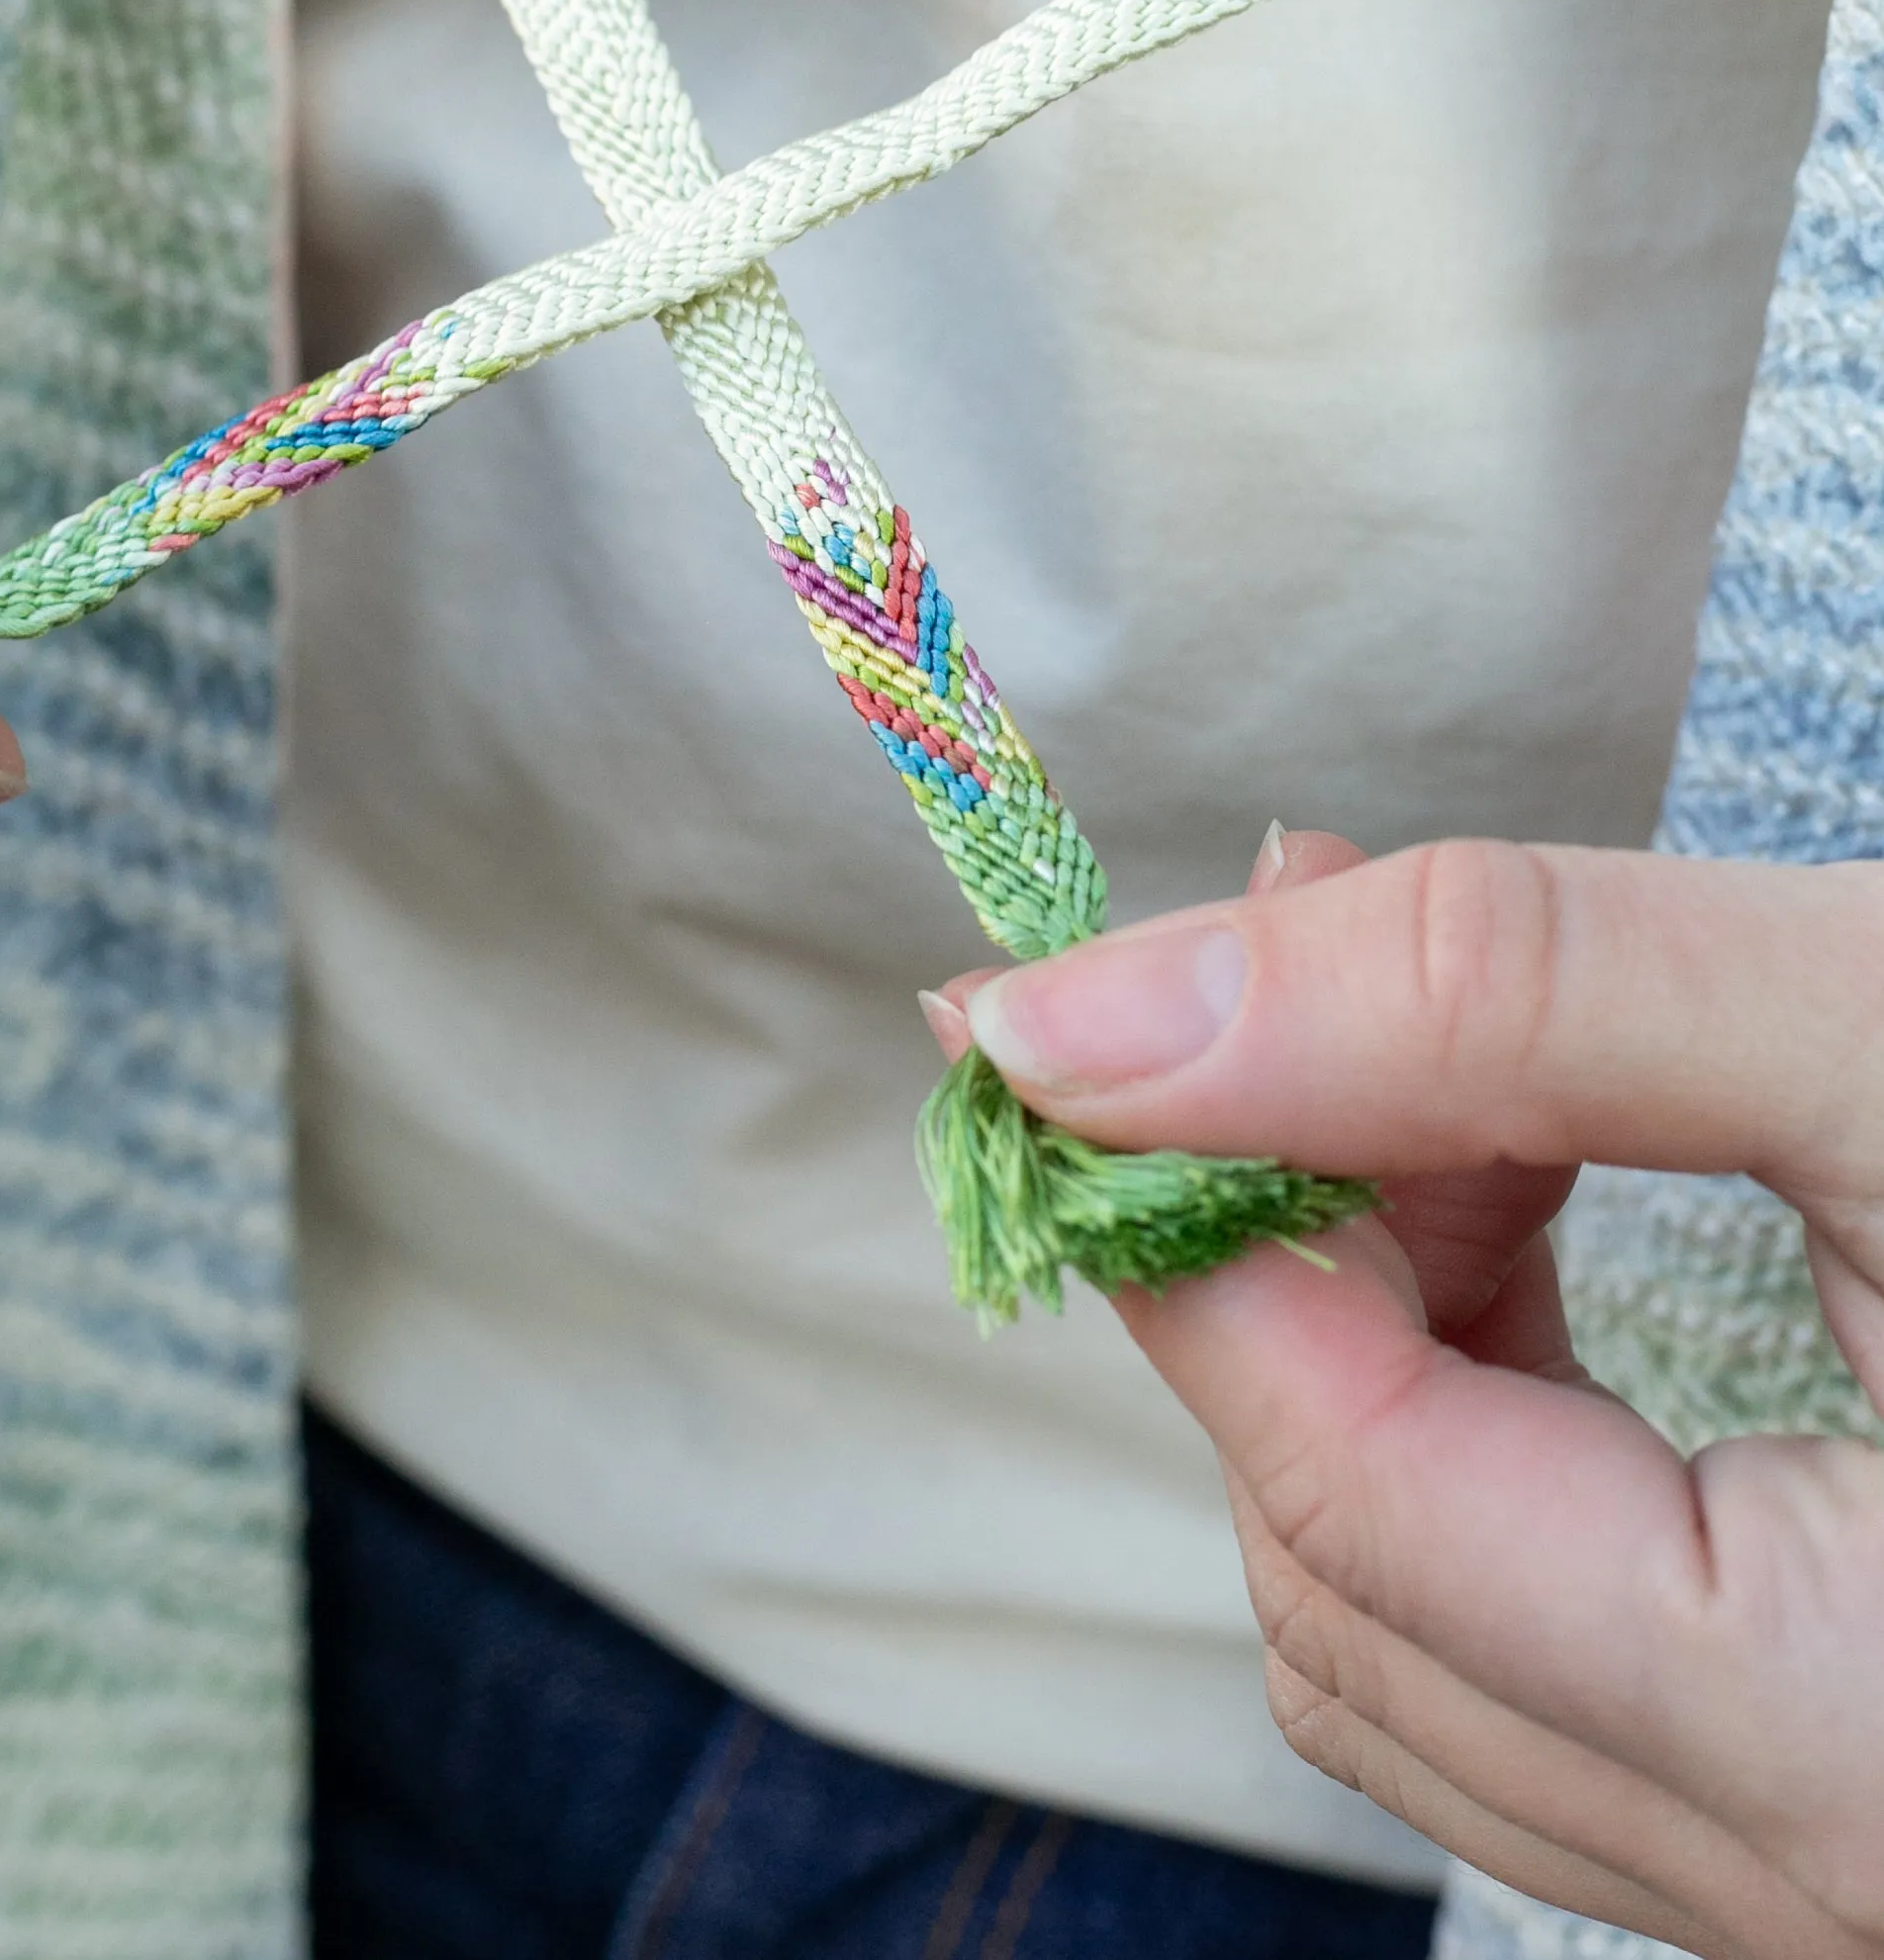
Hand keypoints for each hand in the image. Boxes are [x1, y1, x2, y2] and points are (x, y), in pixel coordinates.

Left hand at [927, 831, 1883, 1959]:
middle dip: (1272, 1248)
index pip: (1345, 1480)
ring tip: (1462, 1078)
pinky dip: (1473, 1404)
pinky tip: (1520, 1202)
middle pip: (1350, 1567)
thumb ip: (1501, 1001)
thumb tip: (1093, 1015)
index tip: (1033, 993)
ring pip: (1418, 1620)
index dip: (1170, 1207)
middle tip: (1307, 967)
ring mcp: (1821, 1862)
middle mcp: (1819, 1882)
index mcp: (1842, 1752)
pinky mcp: (1830, 1784)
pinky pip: (1540, 1635)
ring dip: (1364, 1322)